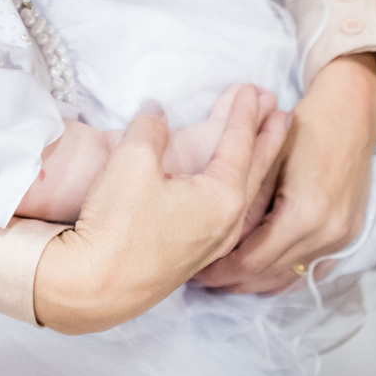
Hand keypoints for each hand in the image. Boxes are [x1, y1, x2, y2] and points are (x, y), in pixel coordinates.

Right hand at [34, 85, 290, 333]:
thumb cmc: (117, 224)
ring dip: (255, 168)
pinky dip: (237, 193)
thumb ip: (149, 130)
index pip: (239, 146)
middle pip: (255, 173)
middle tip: (281, 113)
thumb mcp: (132, 161)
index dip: (243, 114)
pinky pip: (228, 218)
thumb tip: (154, 114)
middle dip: (268, 141)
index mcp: (223, 198)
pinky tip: (231, 197)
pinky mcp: (189, 261)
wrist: (93, 286)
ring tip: (264, 148)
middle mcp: (226, 225)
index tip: (252, 89)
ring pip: (244, 199)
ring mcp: (210, 247)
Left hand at [193, 54, 375, 293]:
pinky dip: (282, 274)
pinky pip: (309, 269)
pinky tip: (258, 275)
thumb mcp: (265, 165)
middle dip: (232, 281)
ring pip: (288, 277)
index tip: (195, 271)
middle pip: (268, 275)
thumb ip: (244, 205)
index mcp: (304, 216)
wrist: (351, 114)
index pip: (251, 261)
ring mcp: (341, 239)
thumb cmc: (305, 127)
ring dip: (255, 282)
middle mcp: (326, 234)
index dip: (219, 270)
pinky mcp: (348, 236)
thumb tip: (214, 238)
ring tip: (223, 280)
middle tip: (202, 280)